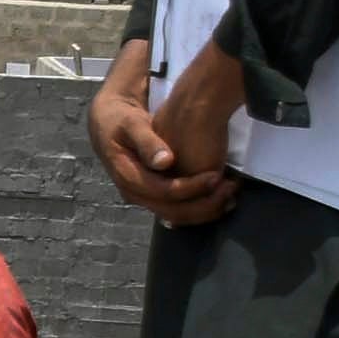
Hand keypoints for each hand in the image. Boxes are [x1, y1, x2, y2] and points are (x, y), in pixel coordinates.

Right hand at [89, 36, 236, 226]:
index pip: (162, 192)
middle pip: (172, 211)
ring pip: (176, 216)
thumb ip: (147, 141)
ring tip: (231, 197)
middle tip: (230, 189)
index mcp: (128, 177)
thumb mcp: (130, 124)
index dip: (190, 188)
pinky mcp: (154, 196)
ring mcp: (144, 197)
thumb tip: (164, 162)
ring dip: (205, 211)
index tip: (215, 176)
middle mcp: (135, 194)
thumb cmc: (120, 121)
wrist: (107, 124)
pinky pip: (178, 211)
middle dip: (203, 204)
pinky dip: (200, 209)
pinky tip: (221, 201)